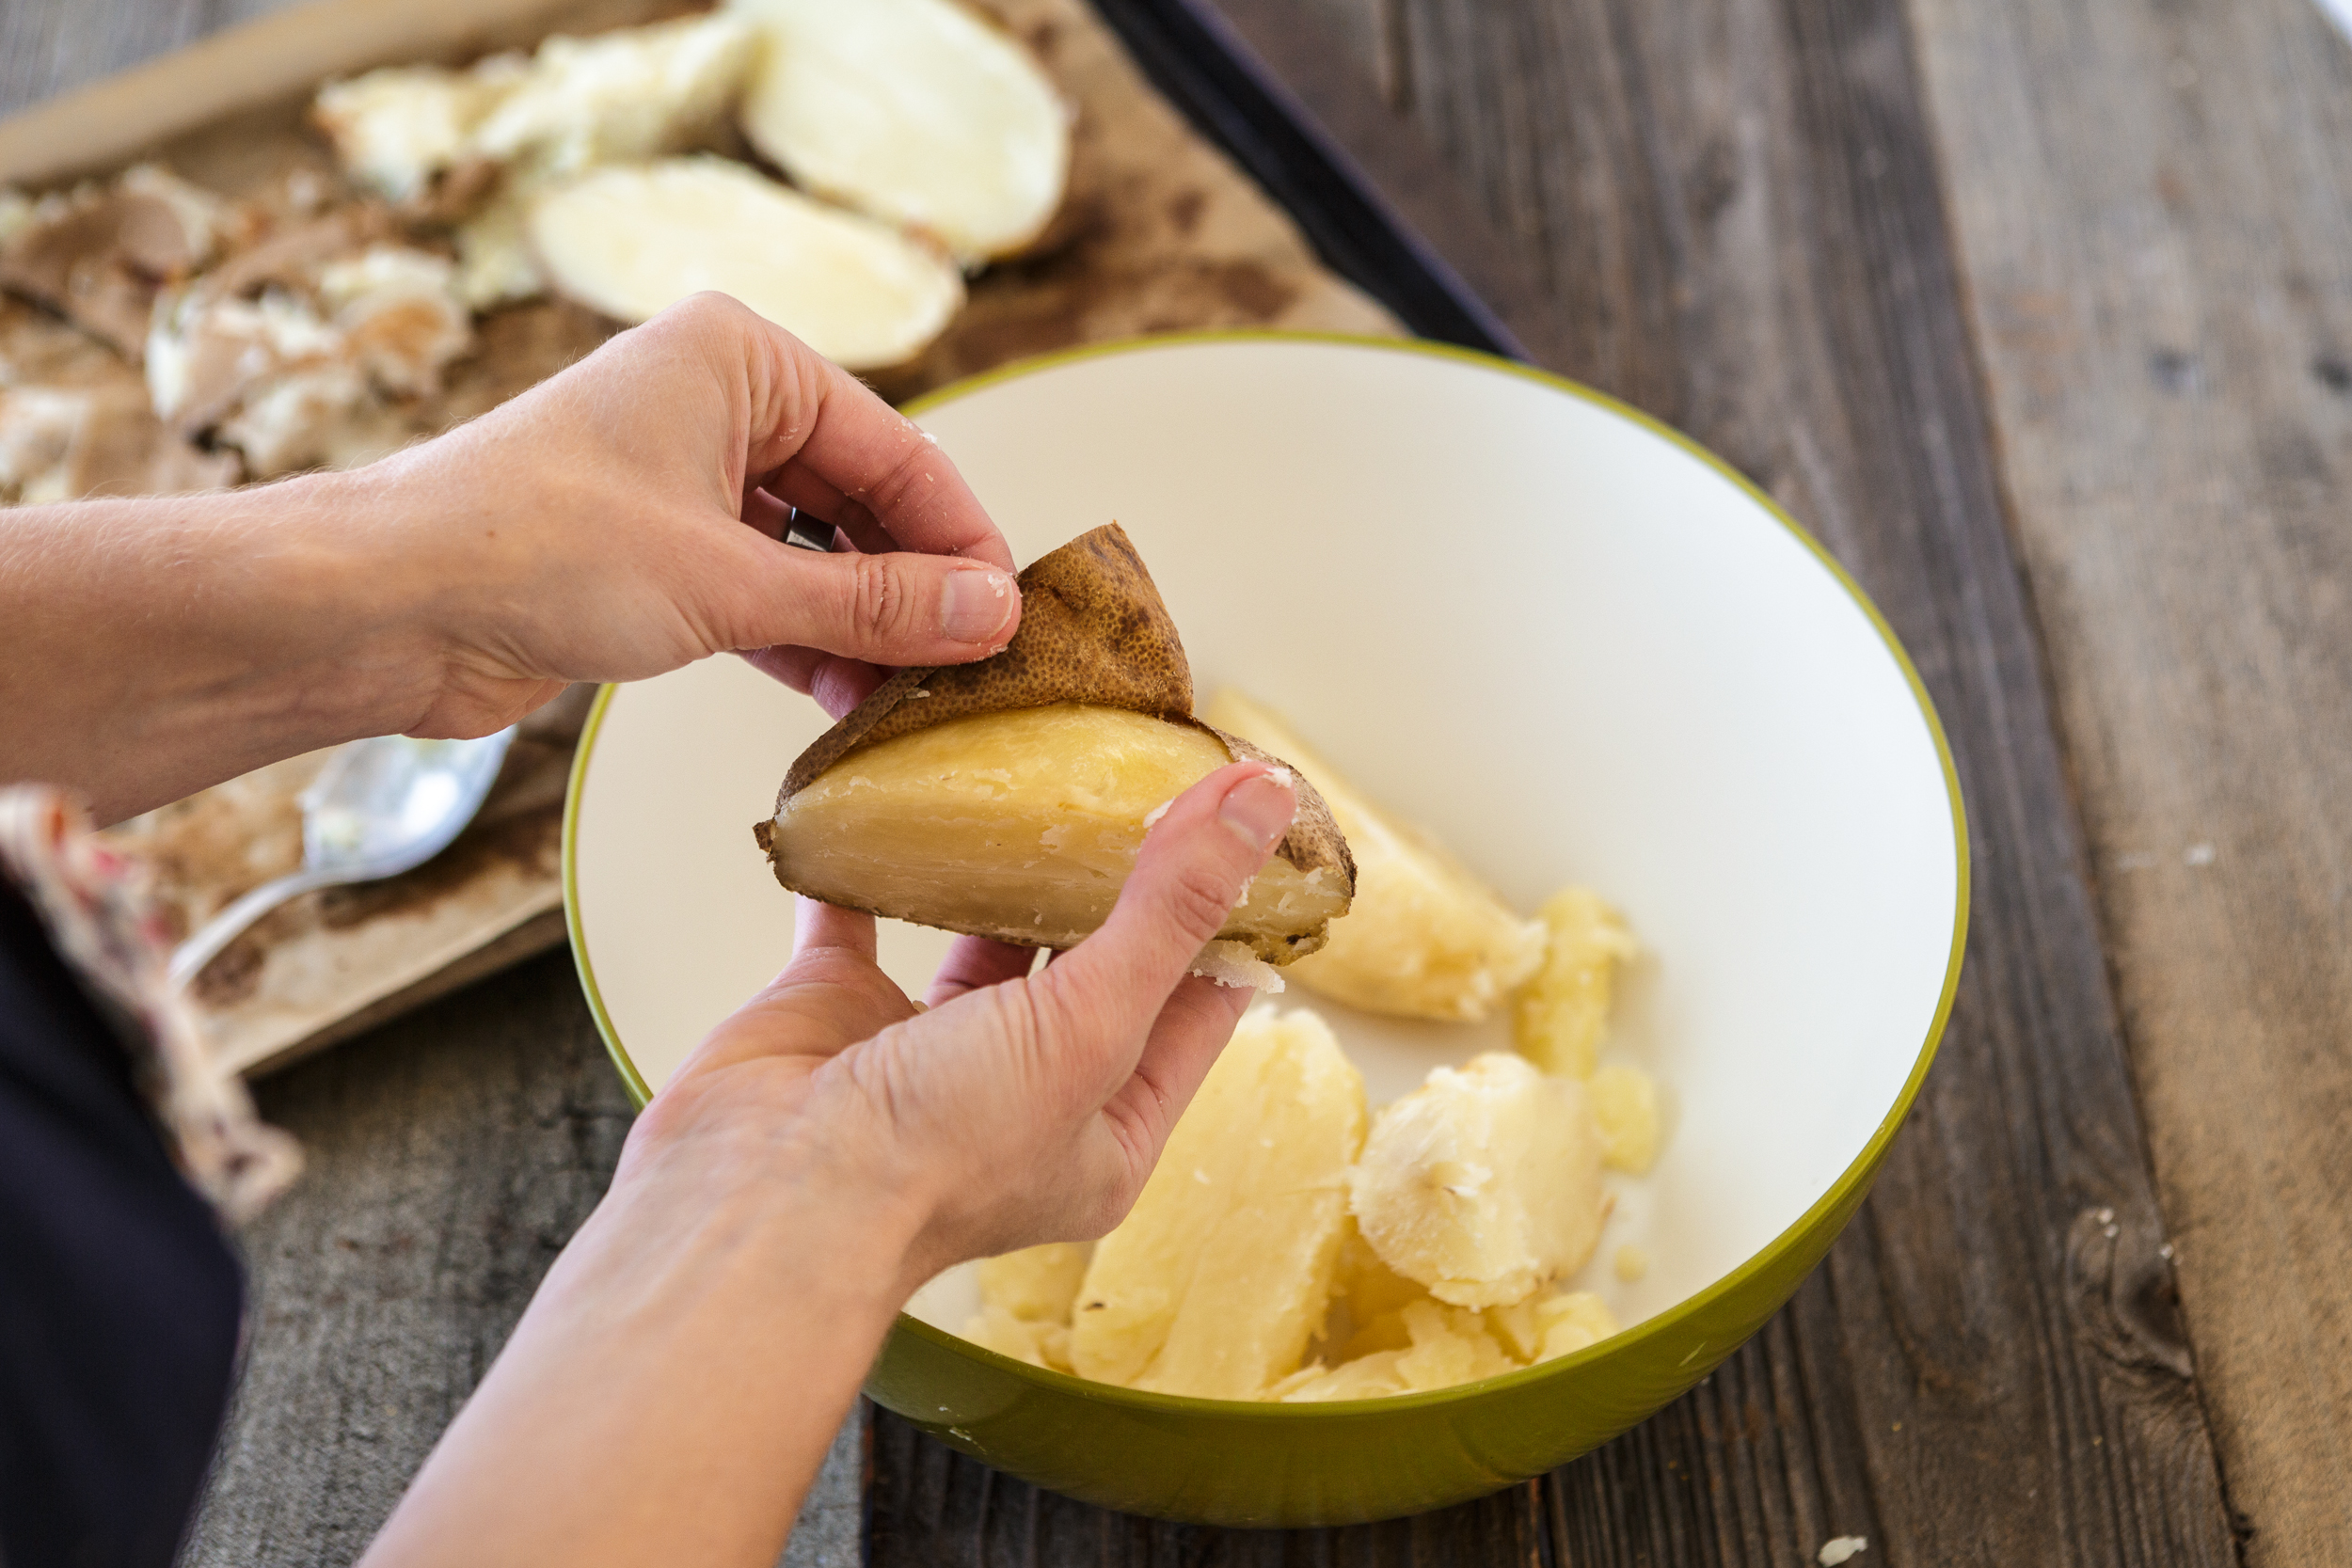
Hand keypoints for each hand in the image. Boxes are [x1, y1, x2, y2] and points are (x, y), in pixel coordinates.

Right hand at [360, 763, 1299, 1567]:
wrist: (757, 1204)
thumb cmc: (933, 1158)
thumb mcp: (1091, 1026)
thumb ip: (1172, 909)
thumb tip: (1265, 807)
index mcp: (1107, 1130)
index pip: (1197, 1005)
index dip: (1228, 913)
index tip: (1247, 818)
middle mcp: (1023, 1095)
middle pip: (1097, 964)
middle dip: (1126, 876)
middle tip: (1154, 774)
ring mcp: (926, 1054)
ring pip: (987, 940)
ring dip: (1014, 866)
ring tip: (1052, 775)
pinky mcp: (837, 1011)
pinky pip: (863, 916)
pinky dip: (879, 860)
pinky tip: (904, 796)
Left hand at [365, 291, 1021, 733]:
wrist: (380, 608)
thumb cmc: (529, 549)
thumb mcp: (729, 582)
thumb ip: (870, 602)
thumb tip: (989, 615)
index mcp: (738, 358)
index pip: (894, 447)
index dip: (958, 536)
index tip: (1008, 614)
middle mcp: (714, 405)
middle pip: (859, 500)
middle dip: (913, 587)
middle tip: (974, 667)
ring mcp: (682, 480)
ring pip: (812, 554)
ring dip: (862, 627)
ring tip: (916, 699)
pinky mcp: (653, 554)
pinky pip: (762, 593)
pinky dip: (804, 643)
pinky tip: (848, 701)